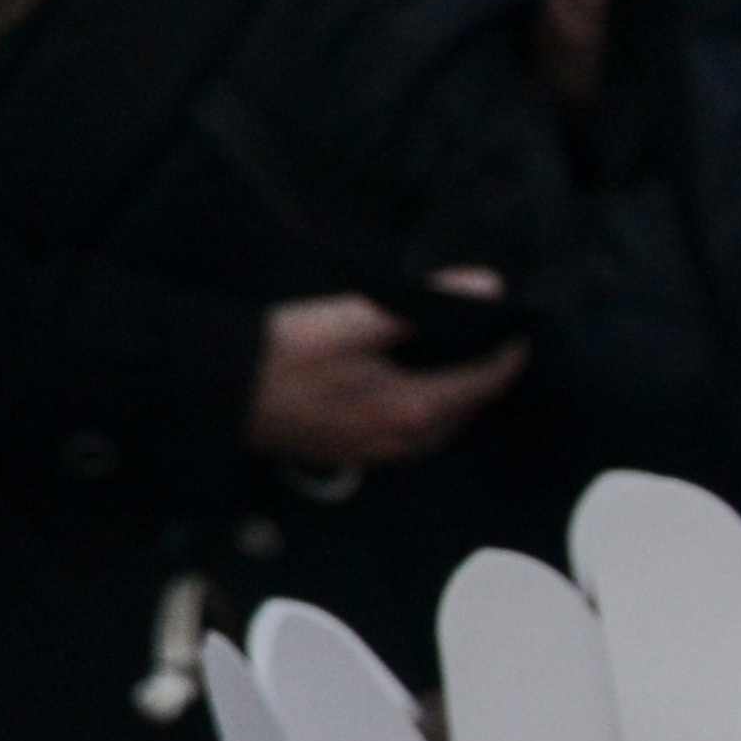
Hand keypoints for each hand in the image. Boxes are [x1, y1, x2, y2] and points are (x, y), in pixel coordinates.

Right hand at [248, 288, 522, 477]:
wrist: (217, 393)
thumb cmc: (285, 353)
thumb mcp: (355, 319)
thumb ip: (425, 304)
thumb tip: (486, 286)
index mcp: (413, 407)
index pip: (484, 382)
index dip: (508, 353)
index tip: (522, 328)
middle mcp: (401, 440)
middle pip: (464, 411)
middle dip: (484, 378)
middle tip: (493, 342)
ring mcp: (372, 452)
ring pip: (436, 429)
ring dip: (453, 400)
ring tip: (457, 365)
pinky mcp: (345, 454)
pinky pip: (405, 436)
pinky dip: (422, 413)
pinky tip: (408, 392)